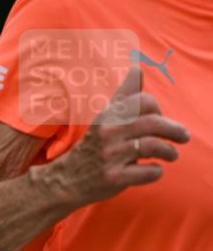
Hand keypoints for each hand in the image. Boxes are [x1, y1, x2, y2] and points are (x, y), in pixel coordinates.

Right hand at [61, 65, 189, 205]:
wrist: (67, 180)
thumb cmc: (94, 147)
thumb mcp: (104, 118)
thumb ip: (123, 96)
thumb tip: (137, 70)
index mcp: (108, 115)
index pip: (144, 101)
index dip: (157, 108)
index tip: (159, 118)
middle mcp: (108, 133)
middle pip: (153, 123)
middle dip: (174, 130)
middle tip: (183, 136)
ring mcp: (110, 156)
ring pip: (152, 146)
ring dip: (169, 151)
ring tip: (172, 155)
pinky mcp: (114, 178)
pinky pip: (147, 172)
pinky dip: (156, 171)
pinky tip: (155, 170)